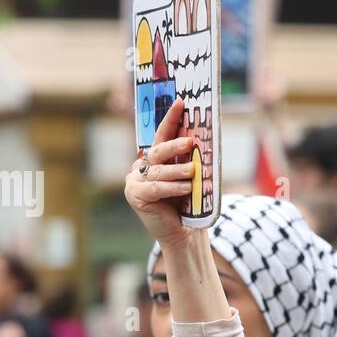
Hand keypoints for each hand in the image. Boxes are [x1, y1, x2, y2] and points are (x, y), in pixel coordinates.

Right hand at [125, 97, 196, 247]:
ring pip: (159, 171)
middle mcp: (141, 167)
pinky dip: (172, 187)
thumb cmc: (188, 204)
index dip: (170, 119)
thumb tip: (202, 140)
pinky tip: (186, 188)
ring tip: (193, 171)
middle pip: (158, 151)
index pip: (162, 135)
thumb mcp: (189, 178)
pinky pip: (156, 188)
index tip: (181, 102)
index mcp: (154, 160)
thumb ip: (189, 160)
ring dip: (178, 170)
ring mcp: (135, 181)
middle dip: (175, 145)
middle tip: (191, 142)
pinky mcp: (135, 195)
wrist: (183, 233)